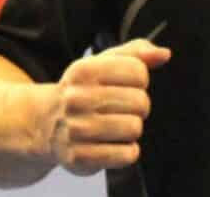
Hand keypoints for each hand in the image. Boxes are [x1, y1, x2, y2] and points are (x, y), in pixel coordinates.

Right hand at [46, 39, 170, 175]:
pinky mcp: (79, 158)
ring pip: (134, 128)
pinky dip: (128, 150)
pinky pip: (126, 155)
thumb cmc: (84, 88)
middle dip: (138, 105)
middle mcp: (77, 98)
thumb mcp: (104, 62)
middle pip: (140, 101)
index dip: (140, 79)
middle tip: (122, 107)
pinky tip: (115, 143)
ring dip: (132, 128)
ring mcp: (76, 129)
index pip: (138, 71)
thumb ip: (137, 52)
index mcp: (84, 70)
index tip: (128, 83)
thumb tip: (164, 54)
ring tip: (117, 124)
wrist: (46, 123)